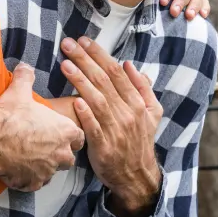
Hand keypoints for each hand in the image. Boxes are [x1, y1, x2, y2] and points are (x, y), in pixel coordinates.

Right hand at [0, 65, 84, 191]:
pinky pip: (35, 183)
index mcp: (64, 131)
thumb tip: (25, 66)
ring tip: (29, 158)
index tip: (61, 132)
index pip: (80, 136)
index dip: (71, 134)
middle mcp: (61, 153)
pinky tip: (18, 170)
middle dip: (59, 153)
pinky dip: (28, 179)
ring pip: (52, 172)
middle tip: (44, 146)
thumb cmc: (10, 116)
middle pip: (69, 158)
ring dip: (44, 166)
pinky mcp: (33, 183)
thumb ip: (26, 77)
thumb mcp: (19, 91)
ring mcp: (48, 170)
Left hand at [61, 37, 163, 216]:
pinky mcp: (104, 147)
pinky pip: (94, 128)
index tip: (83, 41)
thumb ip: (143, 88)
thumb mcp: (152, 114)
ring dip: (81, 81)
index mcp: (138, 103)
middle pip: (104, 81)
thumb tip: (130, 65)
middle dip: (85, 60)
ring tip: (65, 65)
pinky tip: (75, 101)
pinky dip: (86, 115)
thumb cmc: (139, 140)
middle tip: (68, 44)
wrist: (137, 175)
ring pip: (98, 100)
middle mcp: (128, 114)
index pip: (116, 73)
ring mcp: (116, 130)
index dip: (99, 55)